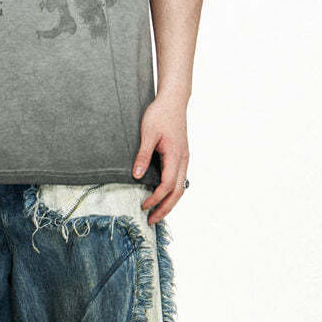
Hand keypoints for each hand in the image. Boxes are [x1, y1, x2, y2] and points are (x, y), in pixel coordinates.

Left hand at [132, 92, 188, 225]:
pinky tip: (164, 196)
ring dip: (170, 202)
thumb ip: (143, 155)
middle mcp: (183, 160)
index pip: (167, 185)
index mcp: (176, 156)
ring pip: (181, 187)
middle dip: (165, 208)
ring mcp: (184, 158)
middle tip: (152, 221)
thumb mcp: (148, 133)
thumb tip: (137, 175)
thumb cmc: (160, 114)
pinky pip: (180, 179)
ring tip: (158, 214)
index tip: (144, 206)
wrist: (173, 100)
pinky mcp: (182, 156)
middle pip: (177, 192)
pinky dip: (172, 192)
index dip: (156, 199)